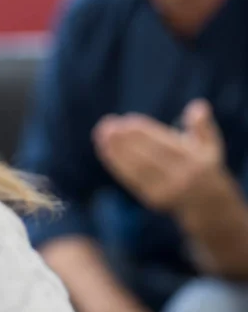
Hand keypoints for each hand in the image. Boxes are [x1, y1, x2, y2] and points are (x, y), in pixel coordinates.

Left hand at [93, 100, 223, 211]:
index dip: (144, 133)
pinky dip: (117, 164)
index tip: (127, 120)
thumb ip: (202, 126)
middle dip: (126, 141)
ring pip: (137, 168)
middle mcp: (181, 177)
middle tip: (107, 125)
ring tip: (101, 134)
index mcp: (195, 160)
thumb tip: (198, 106)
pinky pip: (132, 179)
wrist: (208, 205)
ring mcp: (167, 190)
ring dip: (116, 151)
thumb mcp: (210, 145)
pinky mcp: (154, 199)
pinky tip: (105, 149)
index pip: (164, 144)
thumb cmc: (204, 165)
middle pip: (148, 157)